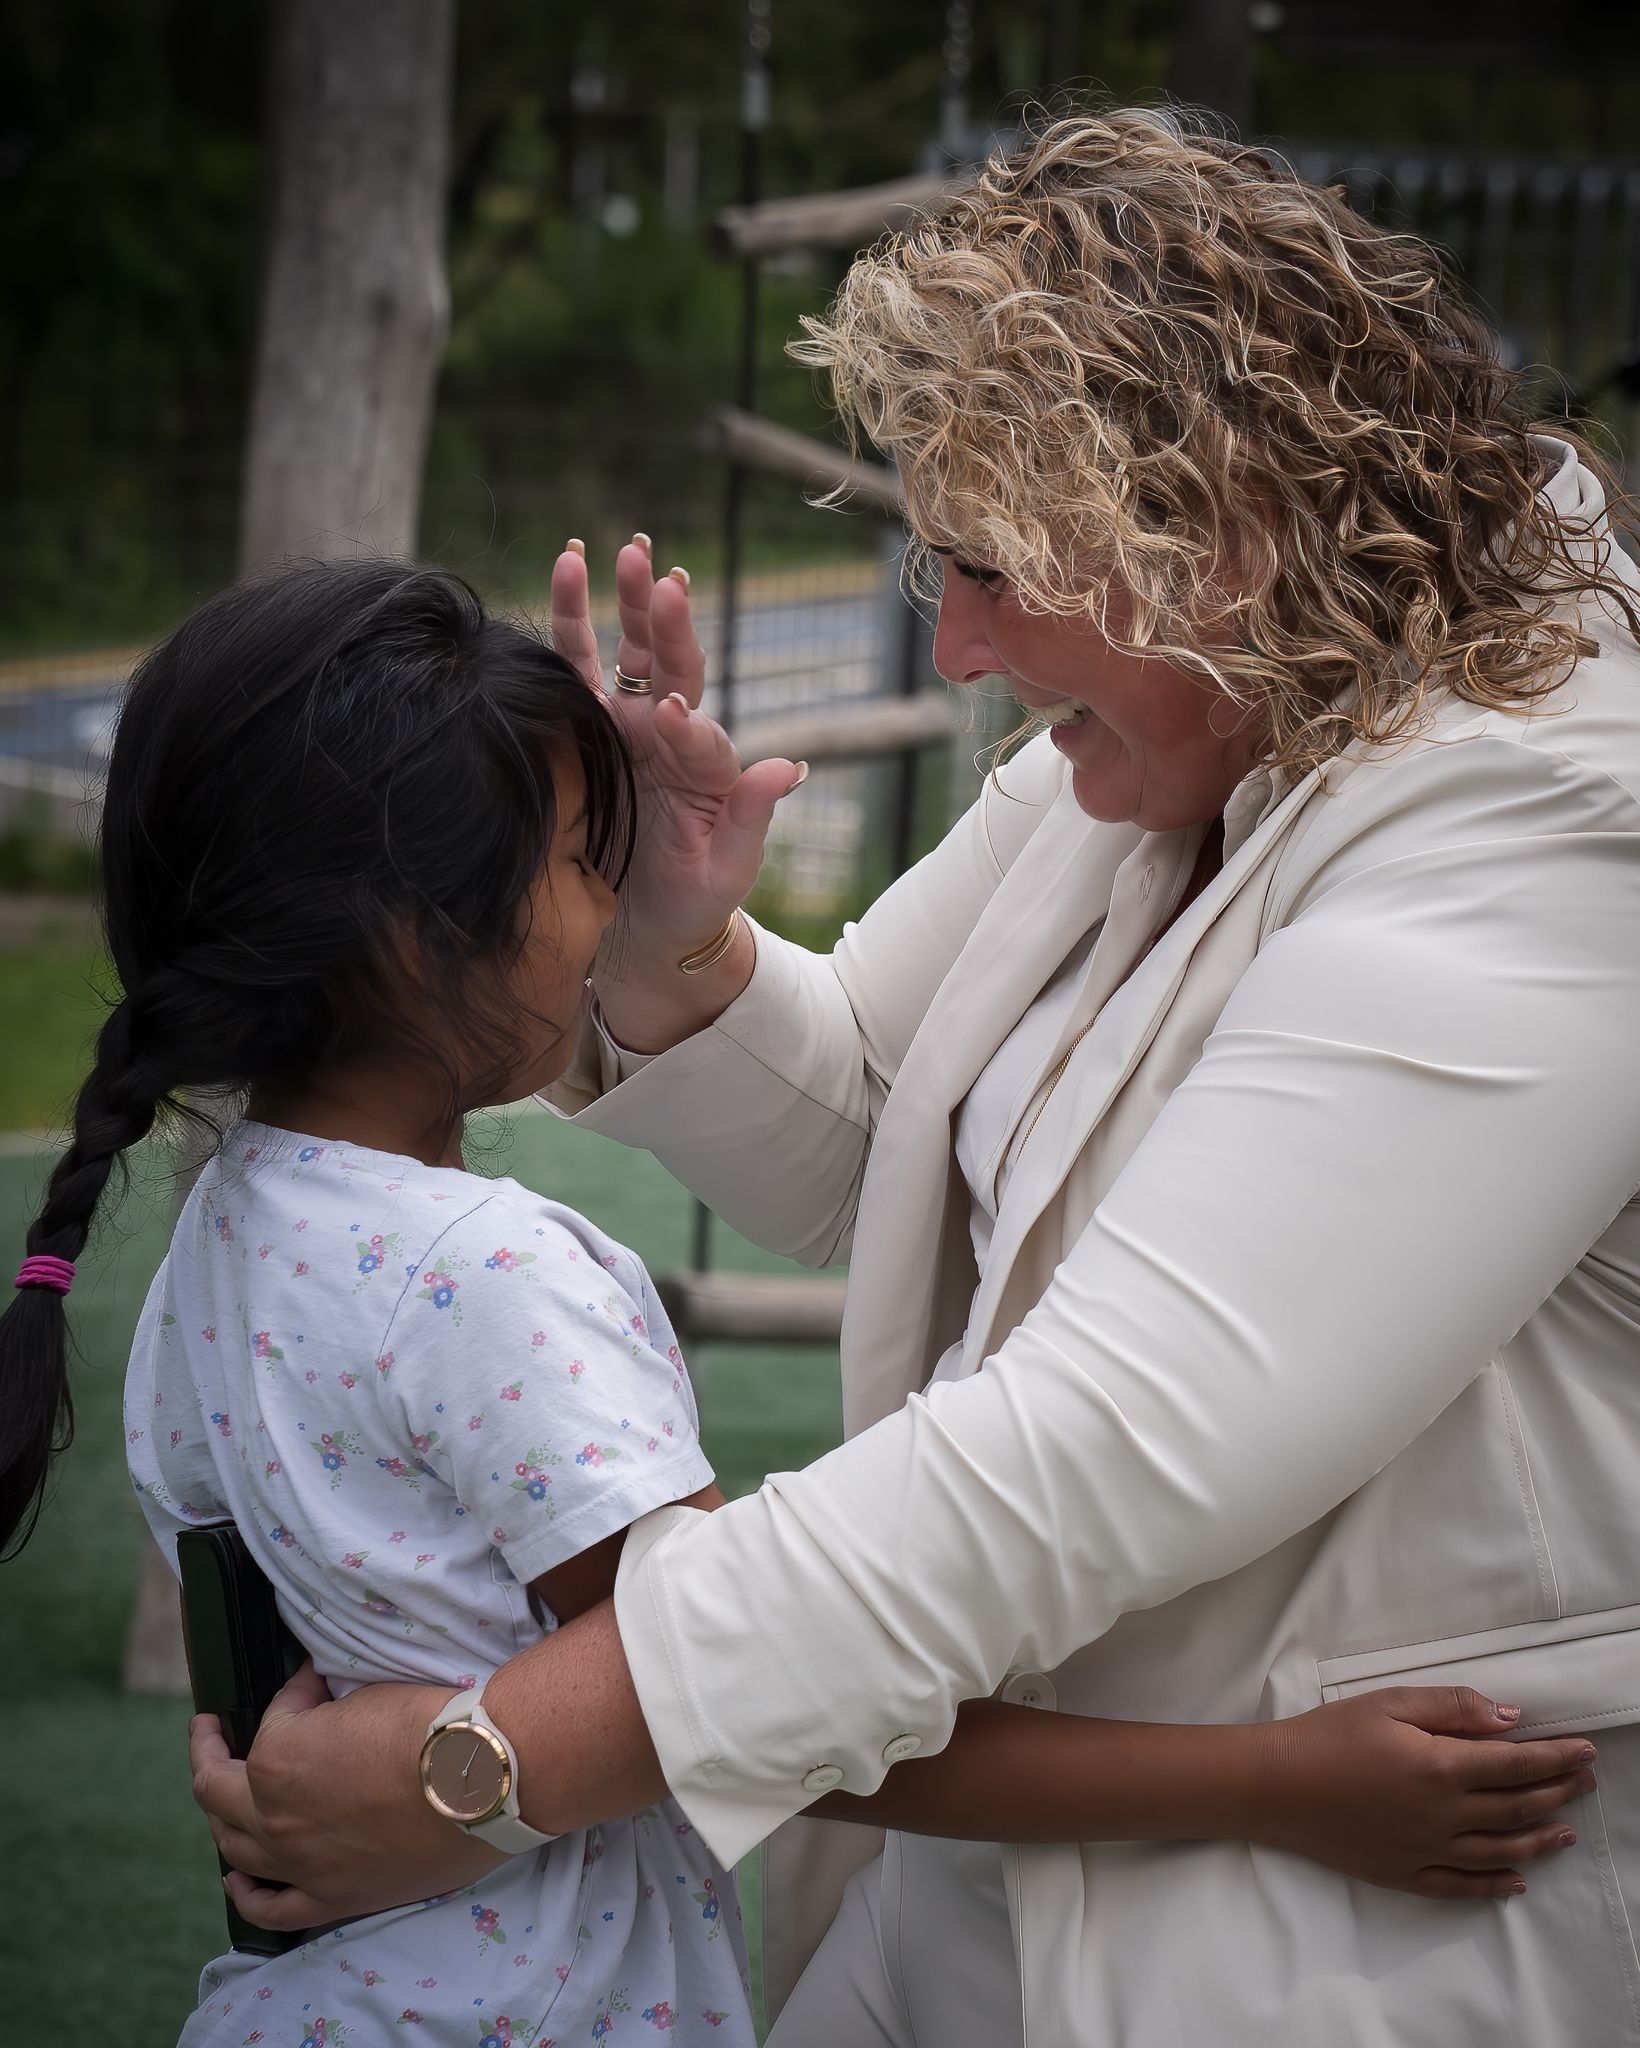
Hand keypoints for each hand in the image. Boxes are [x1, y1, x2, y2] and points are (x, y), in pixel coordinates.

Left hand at [189, 1662, 500, 1929]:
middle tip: (215, 1733)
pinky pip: (271, 1908)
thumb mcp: (364, 1694)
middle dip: (213, 1752)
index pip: (272, 1719)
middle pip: (218, 1790)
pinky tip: (237, 1877)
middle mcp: (273, 1816)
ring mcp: (298, 1864)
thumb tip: (317, 1703)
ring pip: (234, 1847)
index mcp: (276, 1760)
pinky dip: (246, 1892)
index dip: (292, 1695)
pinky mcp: (332, 1897)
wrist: (478, 1778)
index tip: (313, 1684)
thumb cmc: (426, 1726)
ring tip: (225, 1797)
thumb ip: (326, 1706)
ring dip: (223, 1817)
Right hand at [549, 536, 804, 955]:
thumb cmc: (695, 900)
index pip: (700, 732)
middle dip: (662, 617)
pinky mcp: (581, 732)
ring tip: (618, 549)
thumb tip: (790, 767)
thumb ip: (752, 816)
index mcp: (706, 765)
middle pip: (669, 664)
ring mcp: (623, 728)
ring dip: (619, 601)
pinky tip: (563, 567)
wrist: (645, 927)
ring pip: (622, 652)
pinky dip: (567, 619)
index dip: (688, 725)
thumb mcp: (729, 867)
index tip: (673, 719)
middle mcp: (667, 734)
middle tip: (655, 569)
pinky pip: (571, 668)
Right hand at [1250, 1685, 1596, 1898]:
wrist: (1277, 1785)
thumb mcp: (1389, 1703)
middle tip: (1586, 1785)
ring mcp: (1427, 1851)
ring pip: (1500, 1851)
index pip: (1516, 1764)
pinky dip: (1495, 1885)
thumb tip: (1509, 1719)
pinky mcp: (1405, 1874)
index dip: (1556, 1758)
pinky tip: (1516, 1881)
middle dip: (1556, 1793)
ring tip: (1565, 1832)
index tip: (1586, 1752)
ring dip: (1539, 1841)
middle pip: (1516, 1808)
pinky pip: (1462, 1886)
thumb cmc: (1330, 1734)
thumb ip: (1452, 1707)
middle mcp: (1445, 1816)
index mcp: (1442, 1767)